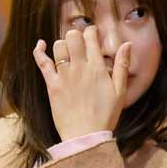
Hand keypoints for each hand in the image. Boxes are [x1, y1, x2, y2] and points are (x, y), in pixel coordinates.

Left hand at [32, 26, 130, 141]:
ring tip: (68, 51)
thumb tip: (127, 44)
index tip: (93, 33)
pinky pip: (42, 62)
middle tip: (80, 43)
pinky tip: (41, 45)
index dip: (91, 31)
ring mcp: (64, 76)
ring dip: (63, 44)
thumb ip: (123, 65)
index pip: (90, 38)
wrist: (86, 136)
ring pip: (58, 46)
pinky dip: (39, 50)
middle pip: (72, 37)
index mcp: (98, 69)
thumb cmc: (106, 115)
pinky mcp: (52, 85)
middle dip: (76, 35)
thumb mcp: (120, 91)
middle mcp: (80, 68)